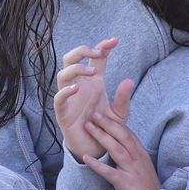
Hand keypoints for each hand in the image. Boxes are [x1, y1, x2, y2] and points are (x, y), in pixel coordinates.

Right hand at [54, 38, 118, 161]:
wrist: (96, 148)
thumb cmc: (106, 128)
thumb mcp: (119, 113)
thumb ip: (123, 99)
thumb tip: (129, 81)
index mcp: (94, 82)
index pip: (95, 58)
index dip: (103, 46)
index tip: (115, 41)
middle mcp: (80, 85)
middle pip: (72, 58)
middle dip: (82, 50)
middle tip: (98, 52)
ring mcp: (70, 97)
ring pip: (63, 74)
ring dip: (77, 68)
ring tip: (92, 72)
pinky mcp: (63, 112)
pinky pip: (59, 98)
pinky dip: (65, 91)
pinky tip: (77, 88)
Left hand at [80, 92, 160, 189]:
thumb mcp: (142, 170)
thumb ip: (133, 159)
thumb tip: (119, 149)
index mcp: (142, 155)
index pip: (129, 133)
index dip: (116, 122)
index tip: (104, 114)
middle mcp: (139, 160)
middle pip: (123, 136)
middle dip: (108, 123)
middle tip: (94, 114)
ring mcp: (133, 171)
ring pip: (116, 149)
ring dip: (101, 136)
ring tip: (88, 128)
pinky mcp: (126, 184)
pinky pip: (109, 172)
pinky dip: (97, 164)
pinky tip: (85, 158)